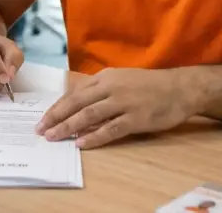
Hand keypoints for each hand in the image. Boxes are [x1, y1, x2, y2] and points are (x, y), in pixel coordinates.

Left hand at [35, 68, 195, 148]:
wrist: (180, 88)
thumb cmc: (149, 85)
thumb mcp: (121, 79)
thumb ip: (100, 90)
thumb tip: (77, 107)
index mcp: (105, 77)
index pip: (74, 93)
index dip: (57, 107)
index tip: (43, 118)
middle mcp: (111, 87)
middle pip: (76, 103)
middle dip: (56, 117)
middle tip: (41, 130)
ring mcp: (123, 102)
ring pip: (89, 115)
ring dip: (69, 127)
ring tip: (54, 137)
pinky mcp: (136, 118)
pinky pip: (110, 129)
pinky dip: (94, 137)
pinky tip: (81, 144)